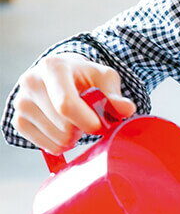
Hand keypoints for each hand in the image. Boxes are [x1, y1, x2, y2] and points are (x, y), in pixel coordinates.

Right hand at [12, 52, 135, 153]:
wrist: (59, 76)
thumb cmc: (84, 77)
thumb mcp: (103, 78)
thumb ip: (115, 94)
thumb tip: (126, 109)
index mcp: (53, 67)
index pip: (66, 105)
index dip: (88, 121)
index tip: (100, 125)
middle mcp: (31, 82)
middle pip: (64, 127)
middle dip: (83, 129)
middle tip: (89, 118)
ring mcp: (21, 103)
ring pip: (57, 139)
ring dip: (74, 137)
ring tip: (76, 121)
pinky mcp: (18, 121)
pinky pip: (47, 146)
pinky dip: (62, 144)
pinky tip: (64, 128)